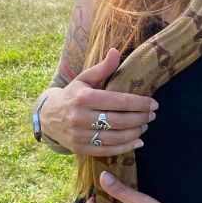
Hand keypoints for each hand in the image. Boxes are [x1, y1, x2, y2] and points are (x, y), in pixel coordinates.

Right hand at [41, 48, 156, 155]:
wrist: (47, 117)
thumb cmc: (72, 95)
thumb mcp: (84, 79)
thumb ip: (102, 68)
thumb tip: (116, 52)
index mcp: (84, 98)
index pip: (119, 102)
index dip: (140, 103)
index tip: (154, 103)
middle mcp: (81, 118)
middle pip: (120, 121)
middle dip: (141, 118)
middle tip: (152, 115)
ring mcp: (80, 135)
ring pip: (116, 137)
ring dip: (135, 132)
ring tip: (145, 125)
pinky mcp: (80, 149)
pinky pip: (108, 150)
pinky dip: (126, 147)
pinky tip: (138, 141)